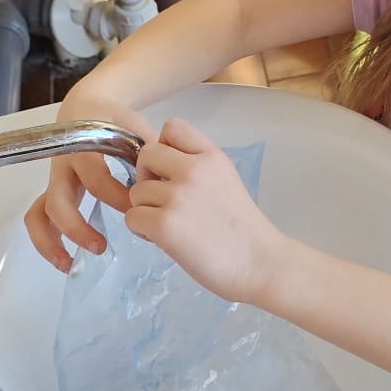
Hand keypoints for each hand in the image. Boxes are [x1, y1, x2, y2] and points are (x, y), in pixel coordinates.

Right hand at [24, 96, 153, 271]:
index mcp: (85, 147)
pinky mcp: (52, 192)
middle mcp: (64, 166)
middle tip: (101, 246)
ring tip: (69, 264)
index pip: (96, 177)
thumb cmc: (115, 122)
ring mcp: (55, 180)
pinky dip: (46, 242)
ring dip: (52, 241)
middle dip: (77, 226)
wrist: (85, 109)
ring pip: (41, 212)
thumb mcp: (134, 129)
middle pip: (59, 199)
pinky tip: (65, 261)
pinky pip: (38, 218)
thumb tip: (169, 181)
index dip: (116, 196)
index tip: (138, 209)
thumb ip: (150, 151)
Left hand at [126, 118, 283, 304]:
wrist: (258, 264)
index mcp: (212, 157)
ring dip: (145, 209)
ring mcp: (177, 197)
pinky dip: (142, 230)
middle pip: (146, 155)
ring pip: (135, 191)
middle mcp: (194, 170)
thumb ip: (198, 168)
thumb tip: (160, 169)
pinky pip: (132, 217)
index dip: (165, 147)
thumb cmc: (244, 230)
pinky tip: (163, 239)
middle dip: (147, 177)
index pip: (173, 127)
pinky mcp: (164, 225)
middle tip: (163, 200)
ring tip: (169, 225)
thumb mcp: (226, 181)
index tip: (173, 170)